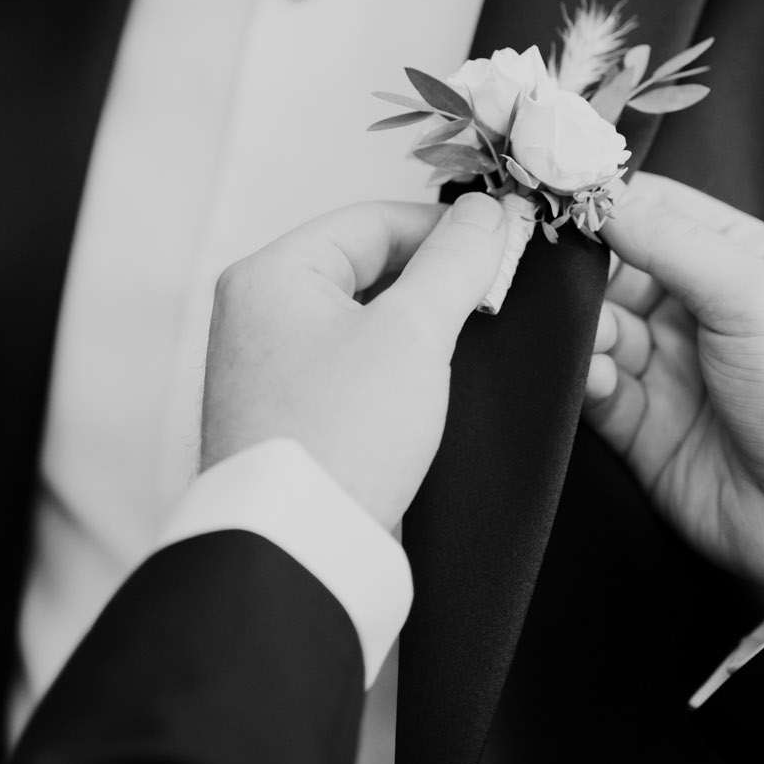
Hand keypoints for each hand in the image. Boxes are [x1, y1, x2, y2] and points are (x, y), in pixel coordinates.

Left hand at [201, 192, 508, 529]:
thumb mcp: (413, 332)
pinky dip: (399, 367)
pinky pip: (354, 369)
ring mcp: (271, 371)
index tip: (505, 249)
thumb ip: (454, 261)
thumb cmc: (344, 434)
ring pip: (364, 320)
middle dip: (435, 280)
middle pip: (366, 268)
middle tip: (496, 298)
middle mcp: (258, 315)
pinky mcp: (292, 419)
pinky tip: (441, 386)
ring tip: (476, 340)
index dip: (445, 230)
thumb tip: (487, 212)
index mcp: (270, 276)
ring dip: (421, 325)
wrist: (300, 552)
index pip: (372, 222)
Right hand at [584, 173, 763, 606]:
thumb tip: (602, 195)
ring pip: (595, 329)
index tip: (552, 187)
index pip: (658, 210)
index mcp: (741, 264)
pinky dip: (581, 378)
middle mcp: (702, 311)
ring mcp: (671, 370)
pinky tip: (594, 377)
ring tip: (582, 334)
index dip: (606, 199)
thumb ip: (672, 240)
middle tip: (537, 263)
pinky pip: (593, 389)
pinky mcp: (643, 429)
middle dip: (576, 267)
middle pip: (613, 268)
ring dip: (579, 327)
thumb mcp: (756, 295)